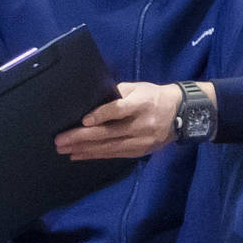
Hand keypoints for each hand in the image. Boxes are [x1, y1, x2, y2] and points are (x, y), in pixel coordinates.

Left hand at [54, 81, 181, 159]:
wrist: (181, 113)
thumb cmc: (153, 96)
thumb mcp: (138, 87)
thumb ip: (117, 93)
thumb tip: (91, 100)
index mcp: (142, 103)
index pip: (119, 110)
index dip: (101, 115)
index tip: (84, 119)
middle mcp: (142, 124)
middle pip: (109, 132)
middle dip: (82, 137)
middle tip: (60, 140)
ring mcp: (141, 141)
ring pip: (109, 147)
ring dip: (84, 149)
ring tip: (64, 150)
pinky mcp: (140, 152)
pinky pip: (114, 155)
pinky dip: (95, 155)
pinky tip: (79, 155)